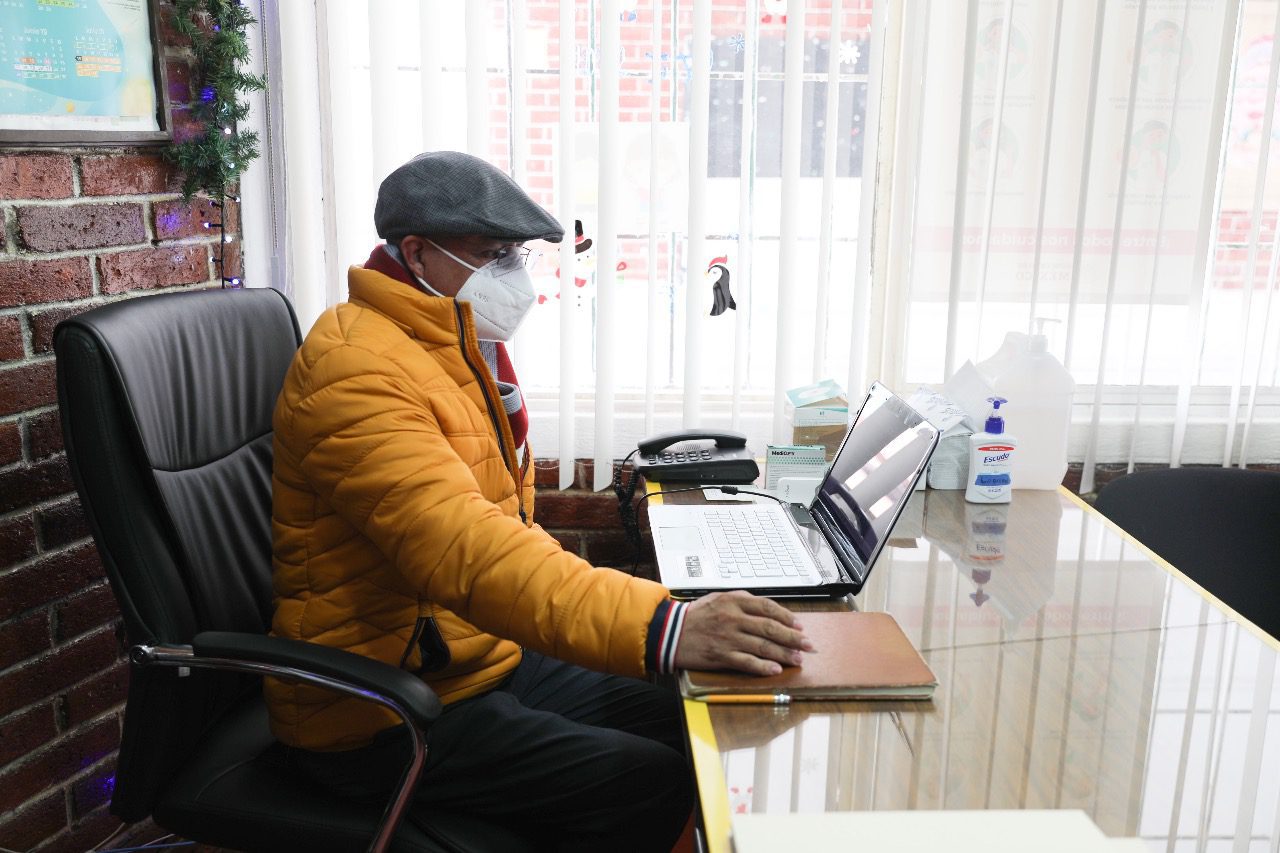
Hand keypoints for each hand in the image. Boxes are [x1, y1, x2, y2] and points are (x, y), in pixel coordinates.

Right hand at [673, 590, 813, 675]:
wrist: (669, 631)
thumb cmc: (695, 616)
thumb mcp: (718, 599)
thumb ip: (742, 602)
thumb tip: (768, 611)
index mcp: (734, 601)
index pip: (768, 608)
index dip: (788, 617)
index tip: (800, 626)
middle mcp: (733, 618)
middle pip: (771, 628)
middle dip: (794, 638)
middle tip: (808, 645)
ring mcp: (728, 637)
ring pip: (763, 646)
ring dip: (784, 654)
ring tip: (797, 659)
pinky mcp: (721, 655)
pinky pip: (747, 662)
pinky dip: (763, 666)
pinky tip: (775, 670)